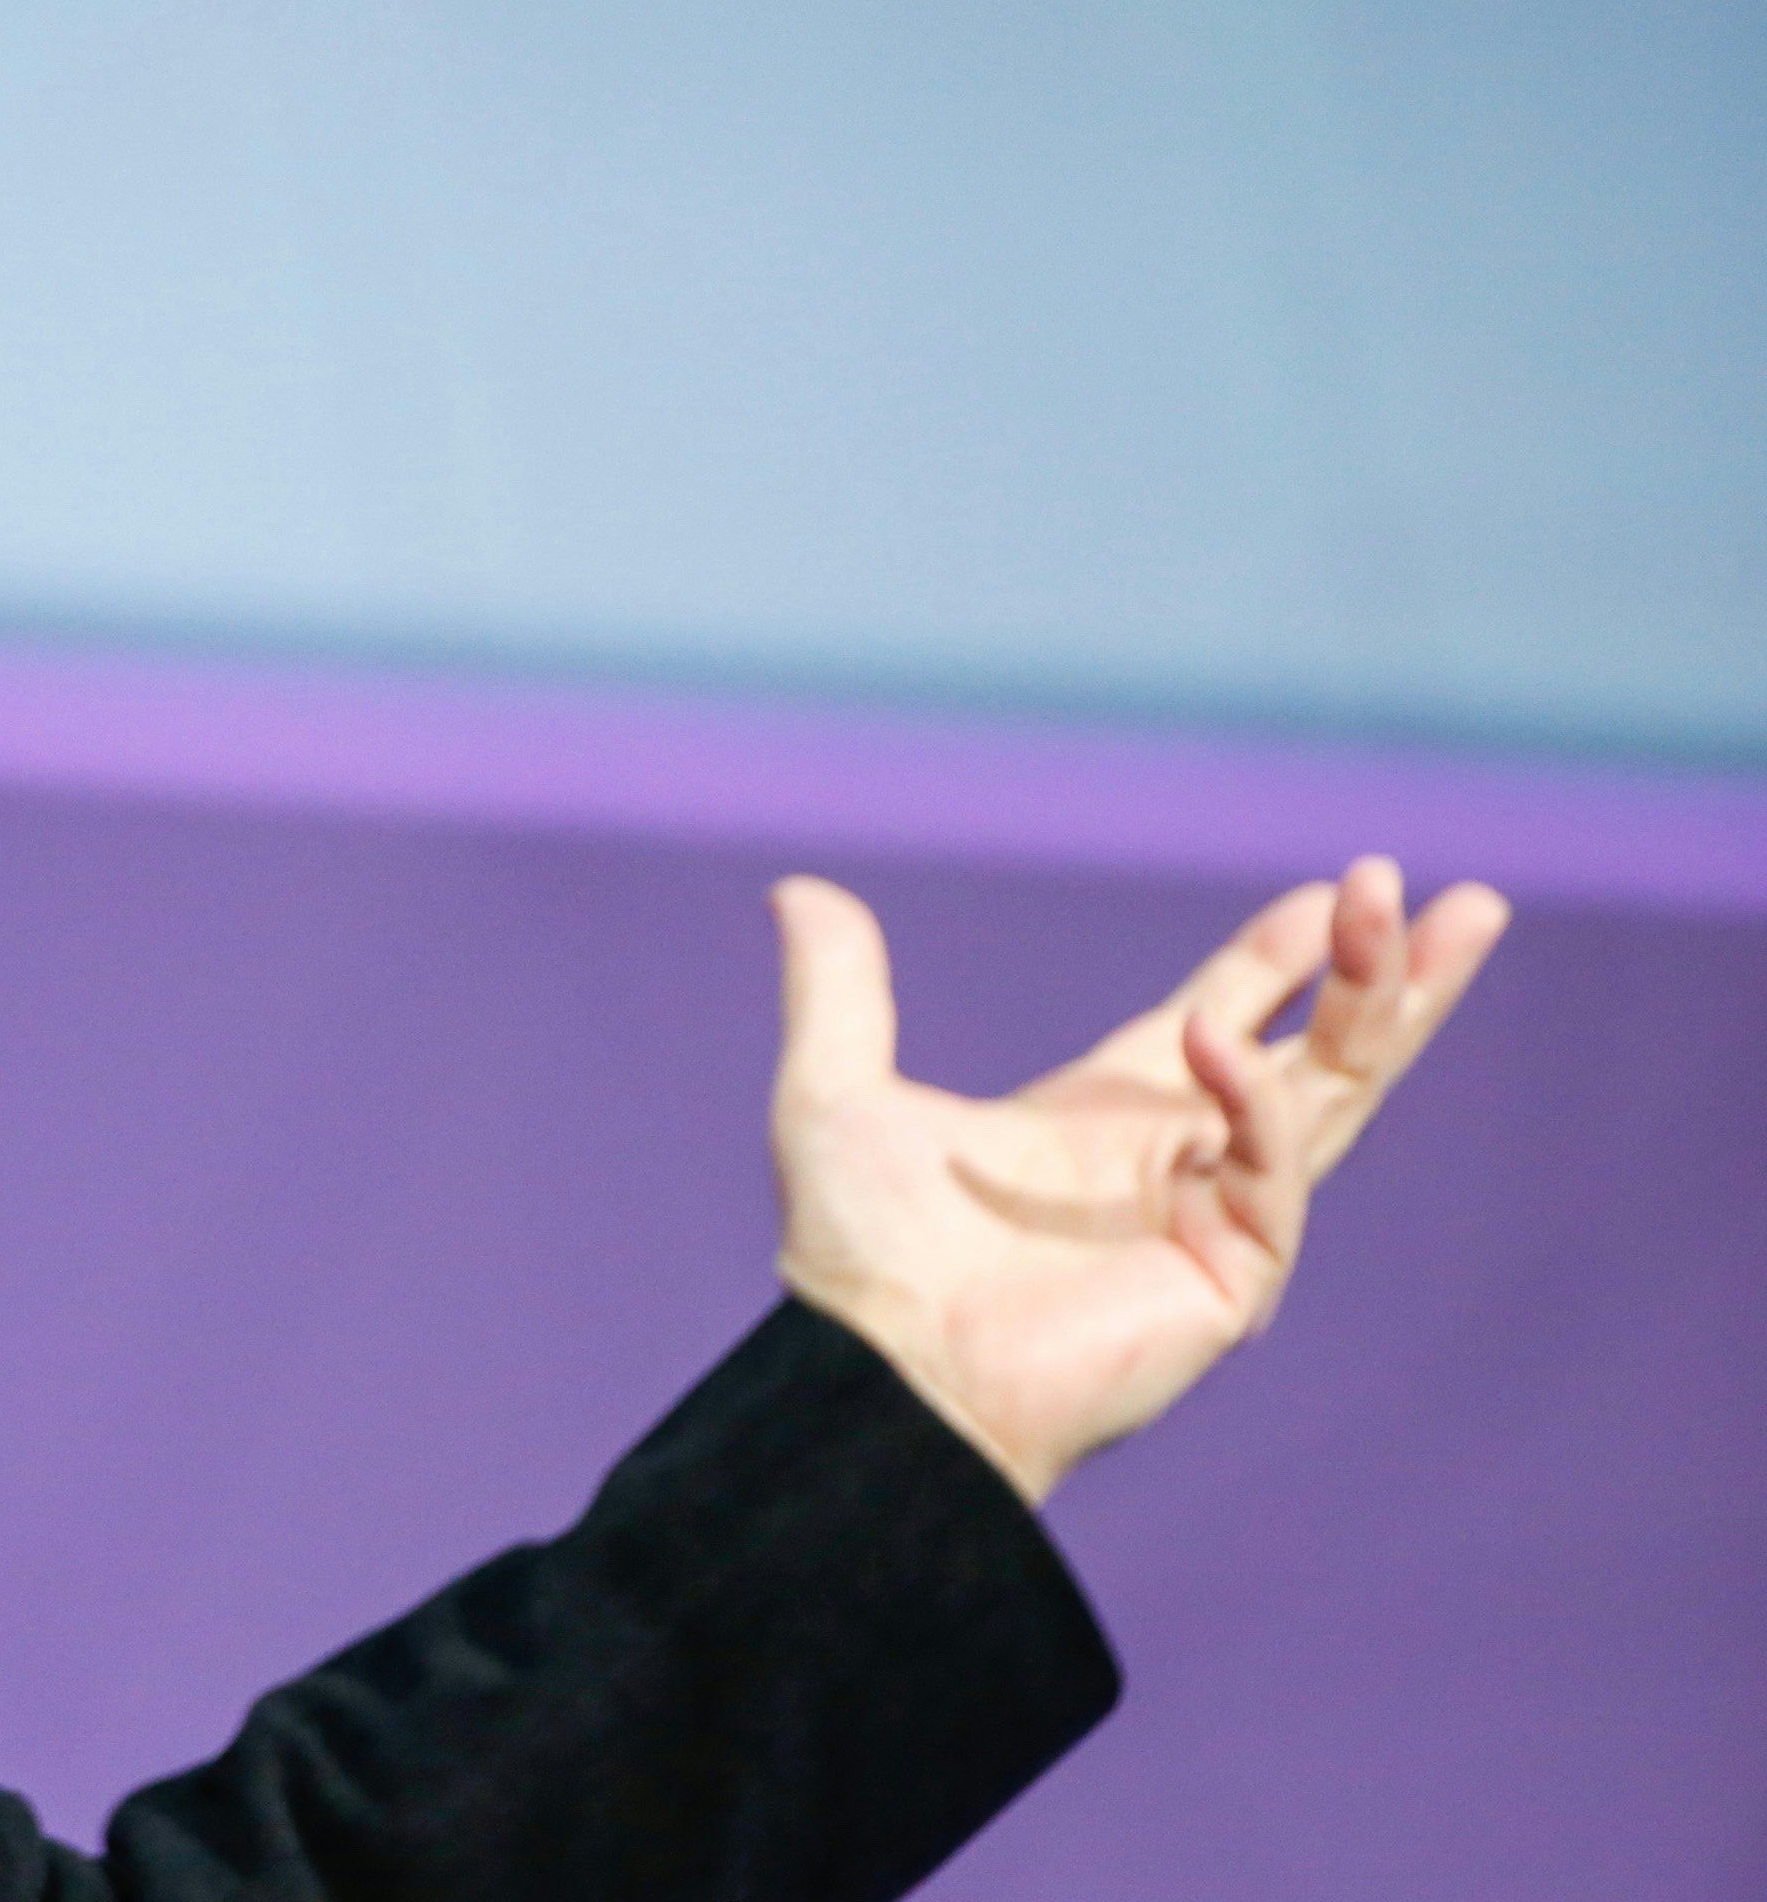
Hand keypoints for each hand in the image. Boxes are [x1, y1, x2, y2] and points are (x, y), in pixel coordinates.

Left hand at [766, 858, 1507, 1502]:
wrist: (879, 1368)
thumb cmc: (860, 1254)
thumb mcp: (837, 1093)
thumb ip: (838, 990)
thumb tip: (796, 890)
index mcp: (1109, 1115)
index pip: (1228, 1016)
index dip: (1282, 958)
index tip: (1329, 890)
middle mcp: (1179, 1160)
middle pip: (1320, 1053)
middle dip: (1387, 977)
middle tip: (1463, 899)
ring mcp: (1216, 1218)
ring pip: (1335, 1097)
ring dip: (1384, 1008)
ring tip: (1439, 918)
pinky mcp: (1232, 1277)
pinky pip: (1269, 1169)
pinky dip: (1253, 1100)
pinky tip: (1218, 1039)